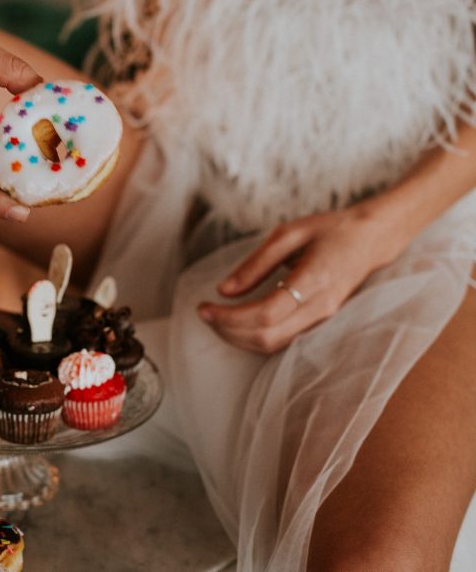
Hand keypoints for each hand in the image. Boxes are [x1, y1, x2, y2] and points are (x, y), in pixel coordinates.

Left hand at [197, 205, 409, 352]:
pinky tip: (236, 322)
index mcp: (314, 281)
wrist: (372, 240)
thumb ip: (255, 264)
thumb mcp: (288, 234)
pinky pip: (283, 341)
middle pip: (266, 336)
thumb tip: (223, 291)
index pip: (265, 314)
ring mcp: (323, 319)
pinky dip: (254, 337)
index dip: (229, 316)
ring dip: (238, 338)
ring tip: (215, 318)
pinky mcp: (319, 324)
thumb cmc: (329, 230)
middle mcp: (320, 307)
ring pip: (274, 345)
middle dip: (228, 330)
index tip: (203, 307)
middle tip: (204, 313)